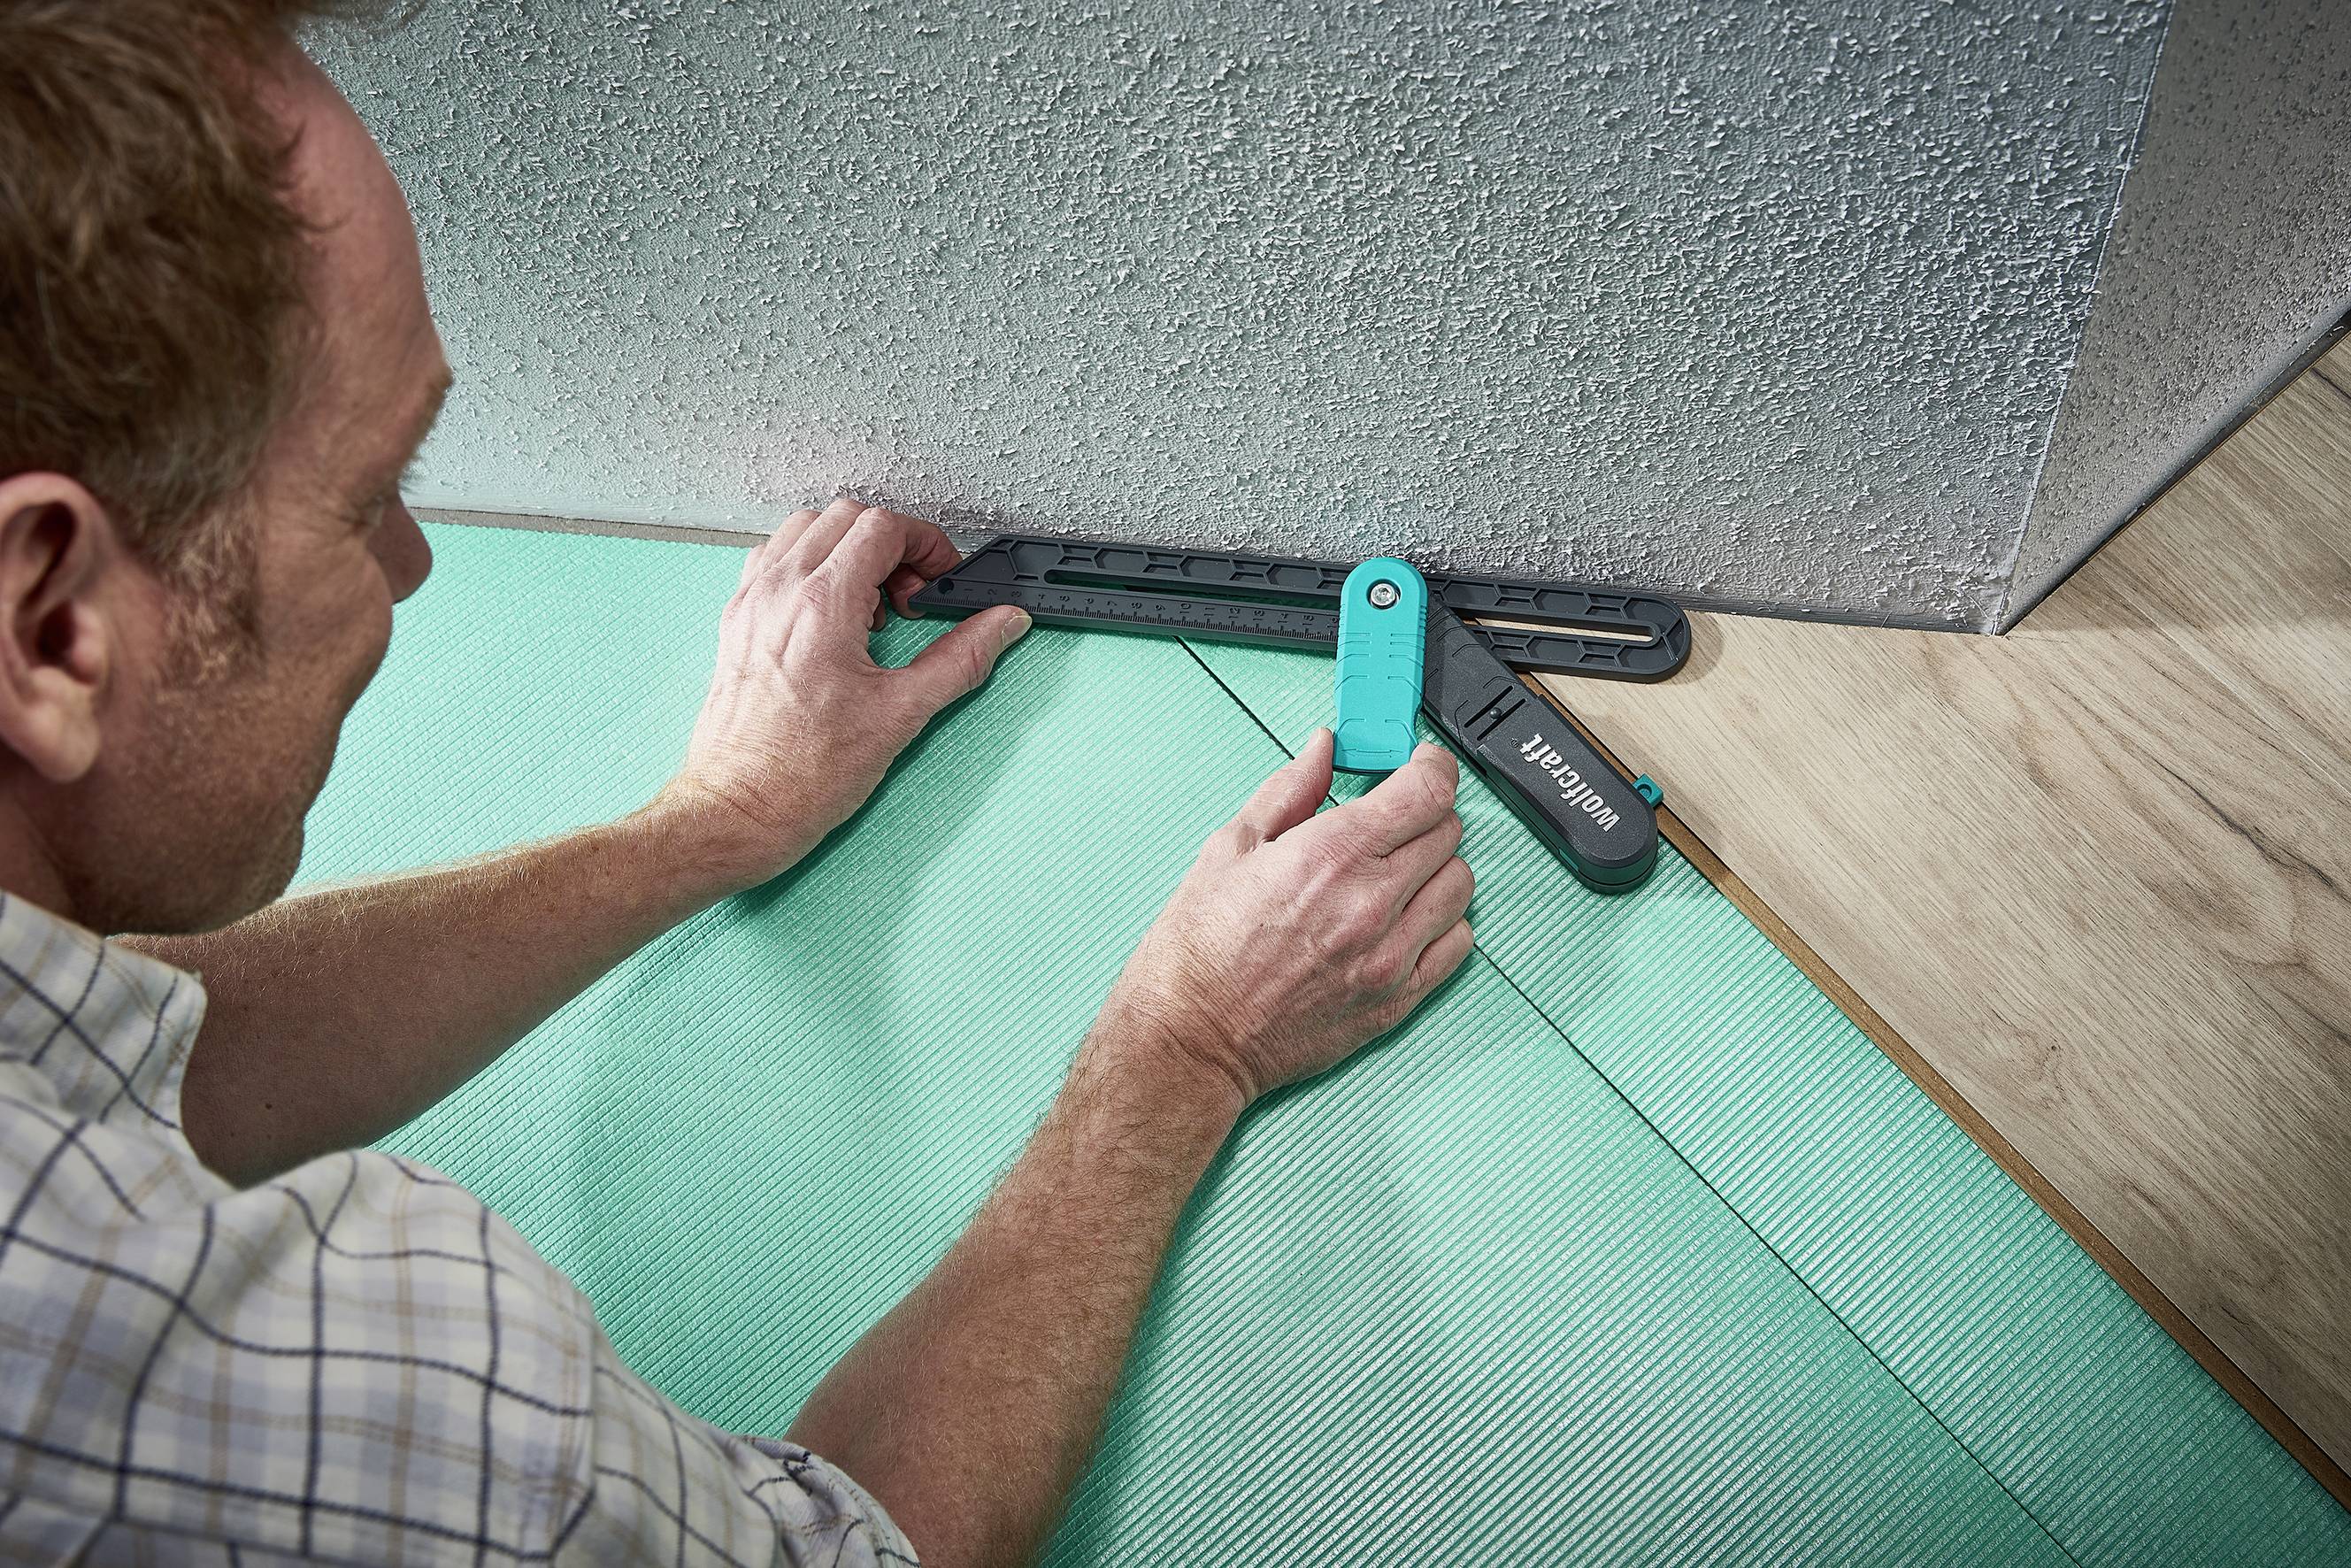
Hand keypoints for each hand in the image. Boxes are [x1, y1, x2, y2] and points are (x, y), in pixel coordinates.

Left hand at [655, 499, 1029, 888]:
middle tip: (913, 595)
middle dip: (891, 543)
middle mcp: (780, 592)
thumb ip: (960, 659)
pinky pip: (774, 560)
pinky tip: (832, 613)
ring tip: (873, 604)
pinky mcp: (736, 622)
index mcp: (822, 606)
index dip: (926, 544)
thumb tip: (1000, 625)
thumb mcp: (901, 716)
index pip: (882, 528)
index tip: (941, 579)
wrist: (736, 812)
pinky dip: (810, 567)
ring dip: (848, 549)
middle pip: (845, 517)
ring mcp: (751, 603)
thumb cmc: (801, 776)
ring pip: (805, 529)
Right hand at [1089, 730, 1474, 1109]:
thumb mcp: (1230, 847)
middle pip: (1448, 832)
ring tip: (1398, 871)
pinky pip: (1459, 944)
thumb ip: (1289, 790)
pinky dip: (1444, 922)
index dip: (1431, 767)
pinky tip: (1406, 918)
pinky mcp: (1397, 999)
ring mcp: (1390, 955)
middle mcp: (1371, 903)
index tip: (1421, 764)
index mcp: (1330, 855)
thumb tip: (1324, 749)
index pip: (1427, 792)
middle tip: (1392, 819)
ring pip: (1461, 885)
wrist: (1192, 1038)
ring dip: (1438, 867)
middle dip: (1424, 813)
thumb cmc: (1198, 950)